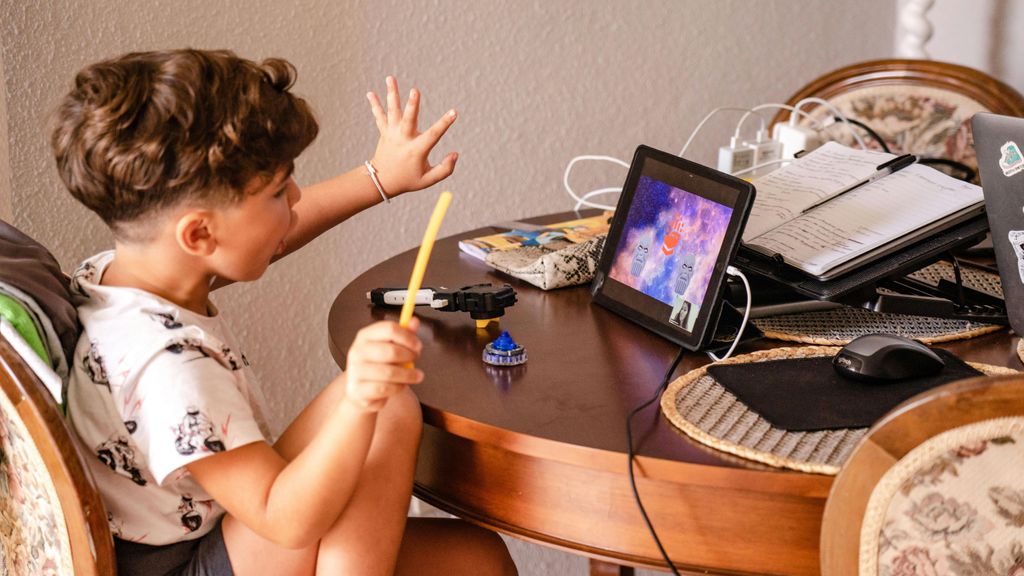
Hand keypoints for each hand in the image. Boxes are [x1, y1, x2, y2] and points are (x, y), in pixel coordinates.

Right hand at [343, 317, 423, 411]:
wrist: (362, 392)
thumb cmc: (378, 367)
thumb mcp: (390, 347)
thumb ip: (403, 335)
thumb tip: (414, 322)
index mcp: (365, 336)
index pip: (389, 329)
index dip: (408, 337)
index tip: (417, 345)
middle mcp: (358, 351)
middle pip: (391, 351)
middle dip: (409, 356)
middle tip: (415, 360)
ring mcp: (355, 371)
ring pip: (390, 372)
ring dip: (408, 375)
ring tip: (414, 376)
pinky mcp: (358, 390)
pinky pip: (385, 389)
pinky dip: (398, 388)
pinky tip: (400, 385)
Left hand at [366, 76, 457, 196]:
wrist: (382, 182)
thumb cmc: (408, 180)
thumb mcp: (428, 180)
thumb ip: (445, 169)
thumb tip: (456, 154)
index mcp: (416, 150)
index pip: (433, 135)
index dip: (444, 123)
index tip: (454, 112)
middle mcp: (403, 139)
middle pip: (408, 119)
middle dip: (412, 105)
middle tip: (415, 90)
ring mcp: (392, 134)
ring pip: (392, 112)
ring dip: (392, 94)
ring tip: (390, 78)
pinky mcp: (384, 132)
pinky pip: (380, 116)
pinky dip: (375, 105)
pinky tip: (370, 93)